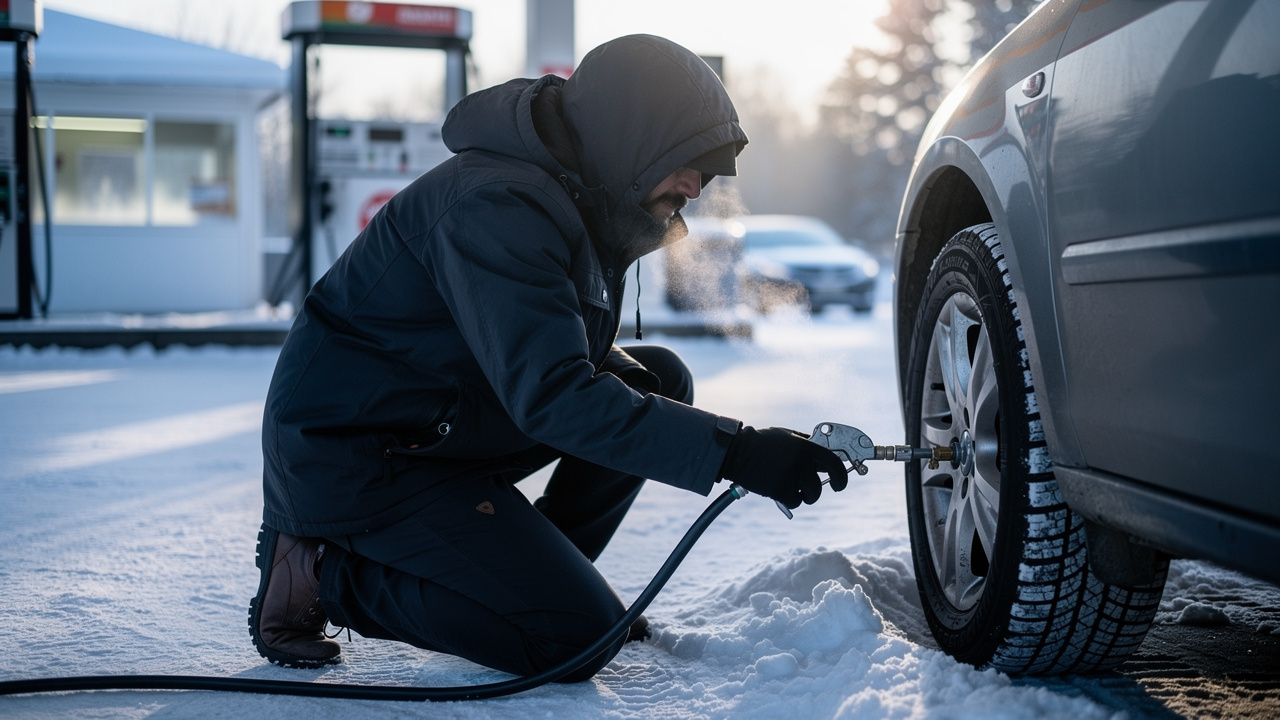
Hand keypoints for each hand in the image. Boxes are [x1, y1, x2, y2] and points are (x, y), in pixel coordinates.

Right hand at [718, 426, 848, 508]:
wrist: (737, 451)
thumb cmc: (762, 442)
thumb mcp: (787, 436)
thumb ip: (807, 444)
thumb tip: (825, 454)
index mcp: (806, 446)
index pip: (834, 463)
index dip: (841, 476)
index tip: (839, 483)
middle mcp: (801, 462)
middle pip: (821, 485)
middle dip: (821, 490)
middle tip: (816, 492)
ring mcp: (790, 476)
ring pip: (810, 495)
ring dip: (805, 495)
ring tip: (793, 488)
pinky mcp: (779, 490)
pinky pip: (795, 501)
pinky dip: (790, 499)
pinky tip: (779, 490)